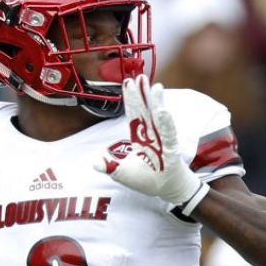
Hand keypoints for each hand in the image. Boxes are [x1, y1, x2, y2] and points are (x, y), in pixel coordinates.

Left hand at [95, 75, 203, 205]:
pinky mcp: (171, 150)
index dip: (130, 99)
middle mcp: (152, 135)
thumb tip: (94, 163)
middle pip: (145, 111)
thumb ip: (110, 167)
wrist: (169, 190)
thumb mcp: (124, 174)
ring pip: (158, 118)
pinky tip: (162, 111)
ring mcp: (163, 141)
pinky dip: (166, 123)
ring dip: (156, 102)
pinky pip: (168, 134)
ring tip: (155, 86)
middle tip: (138, 75)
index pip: (133, 115)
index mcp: (140, 137)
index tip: (127, 83)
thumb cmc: (149, 180)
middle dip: (141, 94)